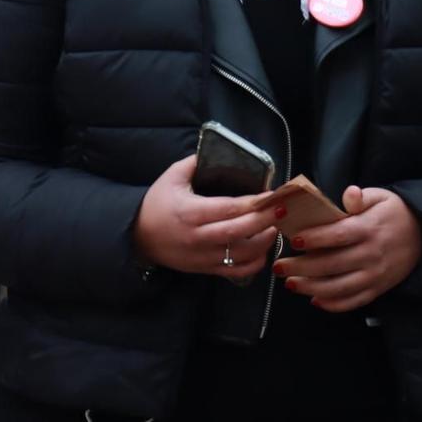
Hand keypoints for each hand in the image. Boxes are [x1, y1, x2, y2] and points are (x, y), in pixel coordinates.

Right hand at [131, 154, 279, 280]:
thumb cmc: (156, 204)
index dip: (252, 203)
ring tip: (277, 225)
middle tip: (284, 208)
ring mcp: (204, 256)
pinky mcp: (206, 269)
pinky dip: (255, 262)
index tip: (271, 195)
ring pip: (242, 254)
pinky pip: (237, 271)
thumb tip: (215, 151)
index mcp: (190, 212)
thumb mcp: (170, 178)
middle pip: (239, 231)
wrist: (137, 237)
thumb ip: (194, 163)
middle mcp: (199, 237)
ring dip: (265, 241)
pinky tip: (264, 248)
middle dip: (266, 220)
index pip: (228, 208)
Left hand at [275, 185, 421, 311]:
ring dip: (311, 288)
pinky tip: (314, 300)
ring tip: (290, 284)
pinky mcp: (377, 289)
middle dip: (301, 268)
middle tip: (278, 266)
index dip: (315, 238)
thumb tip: (349, 194)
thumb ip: (360, 197)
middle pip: (332, 265)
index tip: (293, 239)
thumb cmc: (394, 213)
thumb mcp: (380, 197)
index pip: (337, 235)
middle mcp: (371, 255)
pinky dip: (333, 305)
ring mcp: (374, 276)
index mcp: (368, 229)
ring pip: (339, 288)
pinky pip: (353, 301)